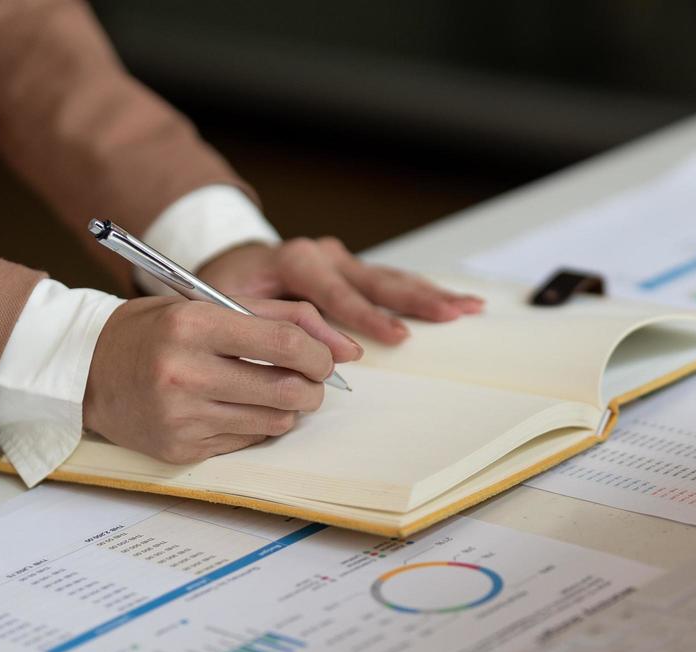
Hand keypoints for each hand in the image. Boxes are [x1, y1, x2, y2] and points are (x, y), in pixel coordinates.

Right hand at [83, 296, 360, 463]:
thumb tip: (346, 349)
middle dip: (313, 387)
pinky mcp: (180, 449)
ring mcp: (180, 416)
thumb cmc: (154, 331)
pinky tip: (238, 407)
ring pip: (273, 420)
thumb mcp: (207, 304)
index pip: (284, 344)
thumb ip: (279, 316)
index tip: (324, 358)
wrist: (87, 370)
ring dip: (288, 408)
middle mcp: (184, 372)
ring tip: (272, 391)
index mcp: (192, 325)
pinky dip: (257, 425)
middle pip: (286, 389)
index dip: (319, 354)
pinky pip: (247, 441)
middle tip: (309, 380)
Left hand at [198, 238, 483, 344]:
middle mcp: (325, 255)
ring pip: (392, 278)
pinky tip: (455, 301)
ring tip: (466, 306)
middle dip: (416, 299)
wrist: (231, 265)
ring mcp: (343, 262)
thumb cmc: (228, 290)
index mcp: (295, 260)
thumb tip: (321, 352)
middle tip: (450, 313)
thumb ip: (270, 326)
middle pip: (376, 279)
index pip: (335, 291)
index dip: (365, 316)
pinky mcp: (353, 272)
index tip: (396, 337)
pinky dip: (423, 293)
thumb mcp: (232, 306)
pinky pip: (392, 283)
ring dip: (431, 294)